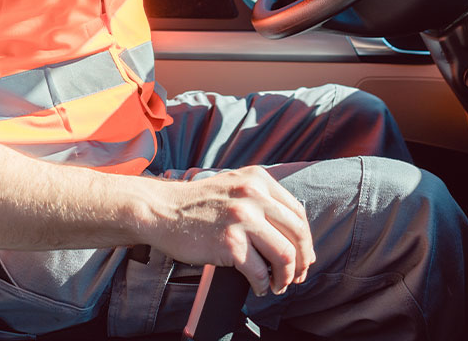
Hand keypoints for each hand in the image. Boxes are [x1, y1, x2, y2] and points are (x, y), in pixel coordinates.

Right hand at [144, 167, 314, 296]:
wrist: (161, 210)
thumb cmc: (195, 204)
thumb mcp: (234, 186)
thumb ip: (261, 200)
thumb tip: (290, 235)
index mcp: (259, 180)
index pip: (298, 213)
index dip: (305, 241)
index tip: (304, 256)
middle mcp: (254, 195)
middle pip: (297, 234)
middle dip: (302, 261)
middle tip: (297, 276)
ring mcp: (243, 218)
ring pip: (285, 255)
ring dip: (286, 277)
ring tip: (278, 285)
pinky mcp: (230, 243)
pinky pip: (260, 272)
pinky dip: (263, 285)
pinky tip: (258, 287)